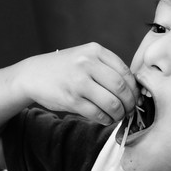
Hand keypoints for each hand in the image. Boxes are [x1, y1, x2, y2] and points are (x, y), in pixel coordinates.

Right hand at [15, 42, 138, 124]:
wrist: (33, 75)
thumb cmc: (66, 68)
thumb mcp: (86, 58)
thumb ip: (108, 69)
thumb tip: (134, 91)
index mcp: (95, 51)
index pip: (126, 72)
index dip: (135, 89)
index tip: (137, 98)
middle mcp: (87, 63)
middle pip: (121, 88)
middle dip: (130, 103)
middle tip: (130, 110)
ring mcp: (78, 81)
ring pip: (111, 103)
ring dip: (119, 113)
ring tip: (119, 116)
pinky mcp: (70, 99)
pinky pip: (97, 113)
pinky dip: (106, 119)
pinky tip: (106, 119)